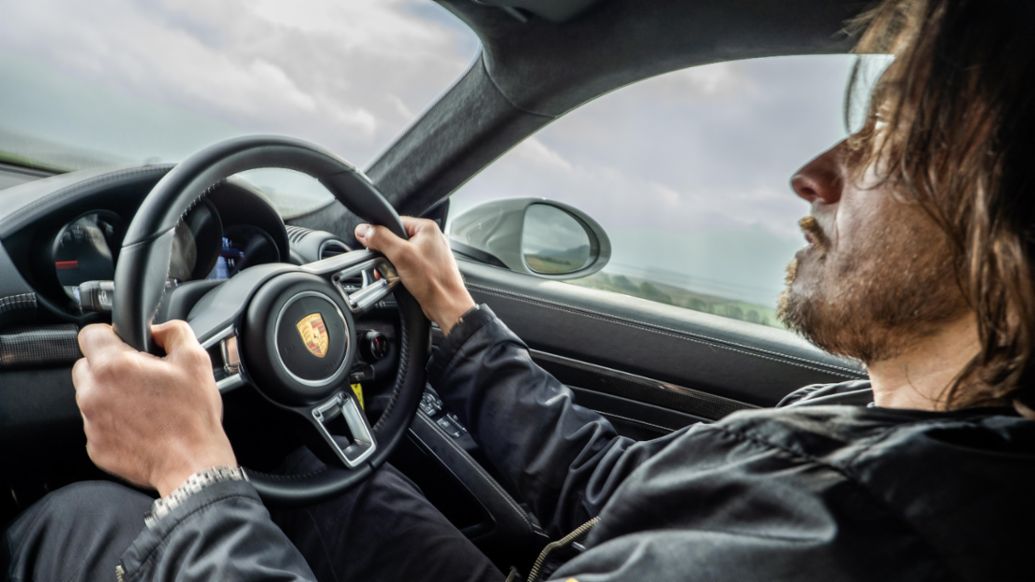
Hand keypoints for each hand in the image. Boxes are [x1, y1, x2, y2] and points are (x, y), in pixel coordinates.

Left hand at [72, 321, 236, 496]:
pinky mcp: (95, 447)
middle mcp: (93, 393)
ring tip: (146, 405)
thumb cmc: (193, 415)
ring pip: (92, 396)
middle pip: (86, 366)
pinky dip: (115, 422)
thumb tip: (159, 329)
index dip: (111, 334)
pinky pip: (98, 425)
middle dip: (109, 366)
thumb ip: (173, 331)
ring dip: (111, 395)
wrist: (192, 464)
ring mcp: (91, 423)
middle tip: (141, 377)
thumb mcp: (196, 360)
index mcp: (114, 367)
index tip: (126, 344)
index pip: (90, 334)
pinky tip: (142, 426)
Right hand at [355, 217, 474, 334]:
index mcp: (426, 228)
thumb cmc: (434, 281)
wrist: (446, 305)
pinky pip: (405, 265)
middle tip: (386, 265)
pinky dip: (398, 272)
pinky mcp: (426, 268)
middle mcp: (429, 239)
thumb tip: (364, 230)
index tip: (374, 246)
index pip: (394, 222)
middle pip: (395, 239)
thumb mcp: (401, 255)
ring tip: (393, 274)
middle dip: (386, 255)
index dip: (381, 235)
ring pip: (399, 254)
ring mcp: (428, 254)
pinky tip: (399, 280)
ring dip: (391, 265)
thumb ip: (381, 239)